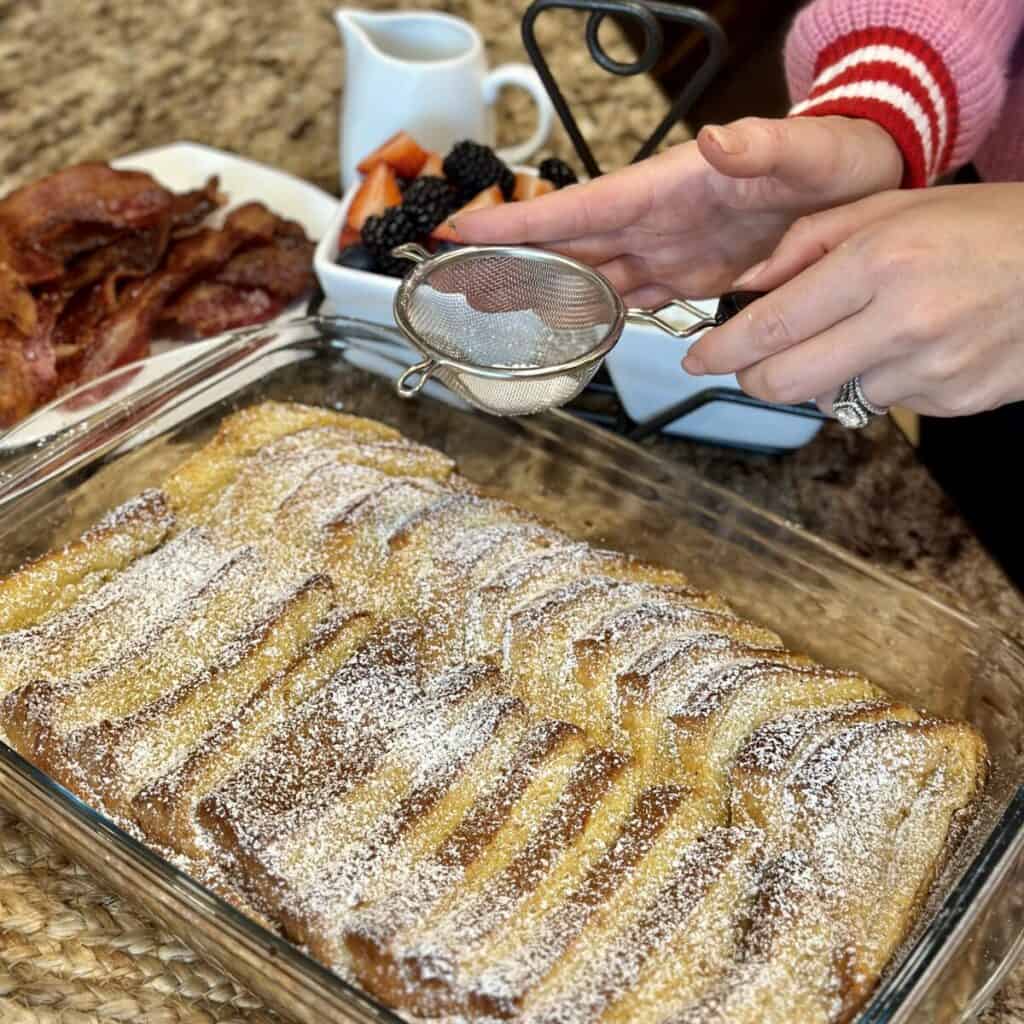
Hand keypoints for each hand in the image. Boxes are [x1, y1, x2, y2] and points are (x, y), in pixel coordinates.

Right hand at [454, 116, 902, 305]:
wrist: (861, 183)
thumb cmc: (833, 157)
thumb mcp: (803, 151)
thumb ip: (759, 148)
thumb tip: (716, 140)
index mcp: (661, 191)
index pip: (575, 211)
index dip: (516, 224)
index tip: (460, 231)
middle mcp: (651, 222)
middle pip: (564, 248)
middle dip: (508, 265)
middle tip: (454, 285)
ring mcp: (665, 249)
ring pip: (589, 276)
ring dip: (542, 295)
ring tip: (492, 312)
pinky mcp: (688, 273)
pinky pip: (631, 296)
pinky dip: (596, 313)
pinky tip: (571, 328)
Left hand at [683, 184, 1023, 417]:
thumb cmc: (984, 227)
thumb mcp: (894, 206)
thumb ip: (808, 243)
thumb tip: (746, 284)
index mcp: (881, 263)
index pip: (772, 327)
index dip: (721, 350)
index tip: (696, 358)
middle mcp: (902, 324)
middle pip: (784, 383)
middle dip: (752, 376)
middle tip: (753, 359)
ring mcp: (930, 370)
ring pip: (828, 399)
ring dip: (820, 375)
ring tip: (856, 333)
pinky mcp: (952, 402)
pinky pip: (879, 405)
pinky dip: (871, 383)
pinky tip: (904, 348)